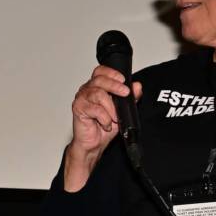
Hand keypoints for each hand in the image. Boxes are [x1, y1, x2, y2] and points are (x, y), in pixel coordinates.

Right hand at [63, 66, 142, 190]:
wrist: (93, 144)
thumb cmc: (103, 127)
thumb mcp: (122, 111)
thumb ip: (130, 98)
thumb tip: (137, 86)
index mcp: (96, 87)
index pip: (101, 71)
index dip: (111, 73)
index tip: (123, 80)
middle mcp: (87, 90)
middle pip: (99, 79)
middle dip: (114, 85)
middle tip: (125, 93)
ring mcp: (81, 99)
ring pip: (97, 94)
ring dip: (110, 107)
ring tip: (114, 118)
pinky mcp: (78, 109)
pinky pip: (95, 109)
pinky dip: (104, 118)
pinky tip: (106, 125)